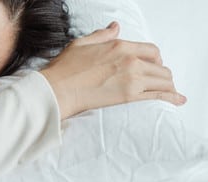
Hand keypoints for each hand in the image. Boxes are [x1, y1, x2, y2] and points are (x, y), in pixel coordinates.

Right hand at [41, 22, 186, 118]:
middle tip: (158, 81)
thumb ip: (101, 35)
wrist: (57, 90)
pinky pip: (159, 95)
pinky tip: (178, 100)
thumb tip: (115, 28)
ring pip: (163, 80)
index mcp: (120, 46)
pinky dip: (172, 97)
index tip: (153, 65)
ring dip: (167, 86)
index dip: (156, 58)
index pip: (151, 50)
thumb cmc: (64, 69)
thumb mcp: (81, 44)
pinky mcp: (130, 96)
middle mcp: (130, 60)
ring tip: (168, 91)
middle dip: (161, 74)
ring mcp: (132, 78)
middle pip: (160, 66)